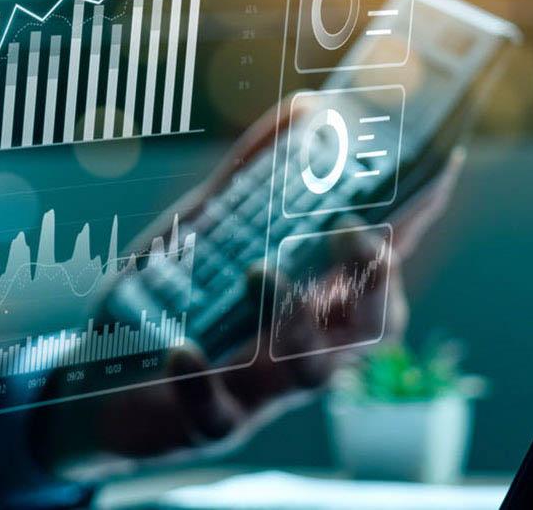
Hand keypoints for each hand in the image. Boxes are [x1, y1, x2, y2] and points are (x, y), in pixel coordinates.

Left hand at [34, 96, 464, 476]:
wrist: (98, 388)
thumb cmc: (171, 303)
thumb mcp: (206, 230)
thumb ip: (253, 175)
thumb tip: (306, 107)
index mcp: (313, 300)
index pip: (380, 263)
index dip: (412, 223)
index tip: (435, 169)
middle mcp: (302, 348)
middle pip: (373, 328)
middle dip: (378, 284)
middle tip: (355, 234)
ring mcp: (260, 392)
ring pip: (312, 375)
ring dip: (296, 323)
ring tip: (259, 270)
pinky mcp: (208, 424)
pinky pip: (218, 414)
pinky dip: (201, 381)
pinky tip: (181, 347)